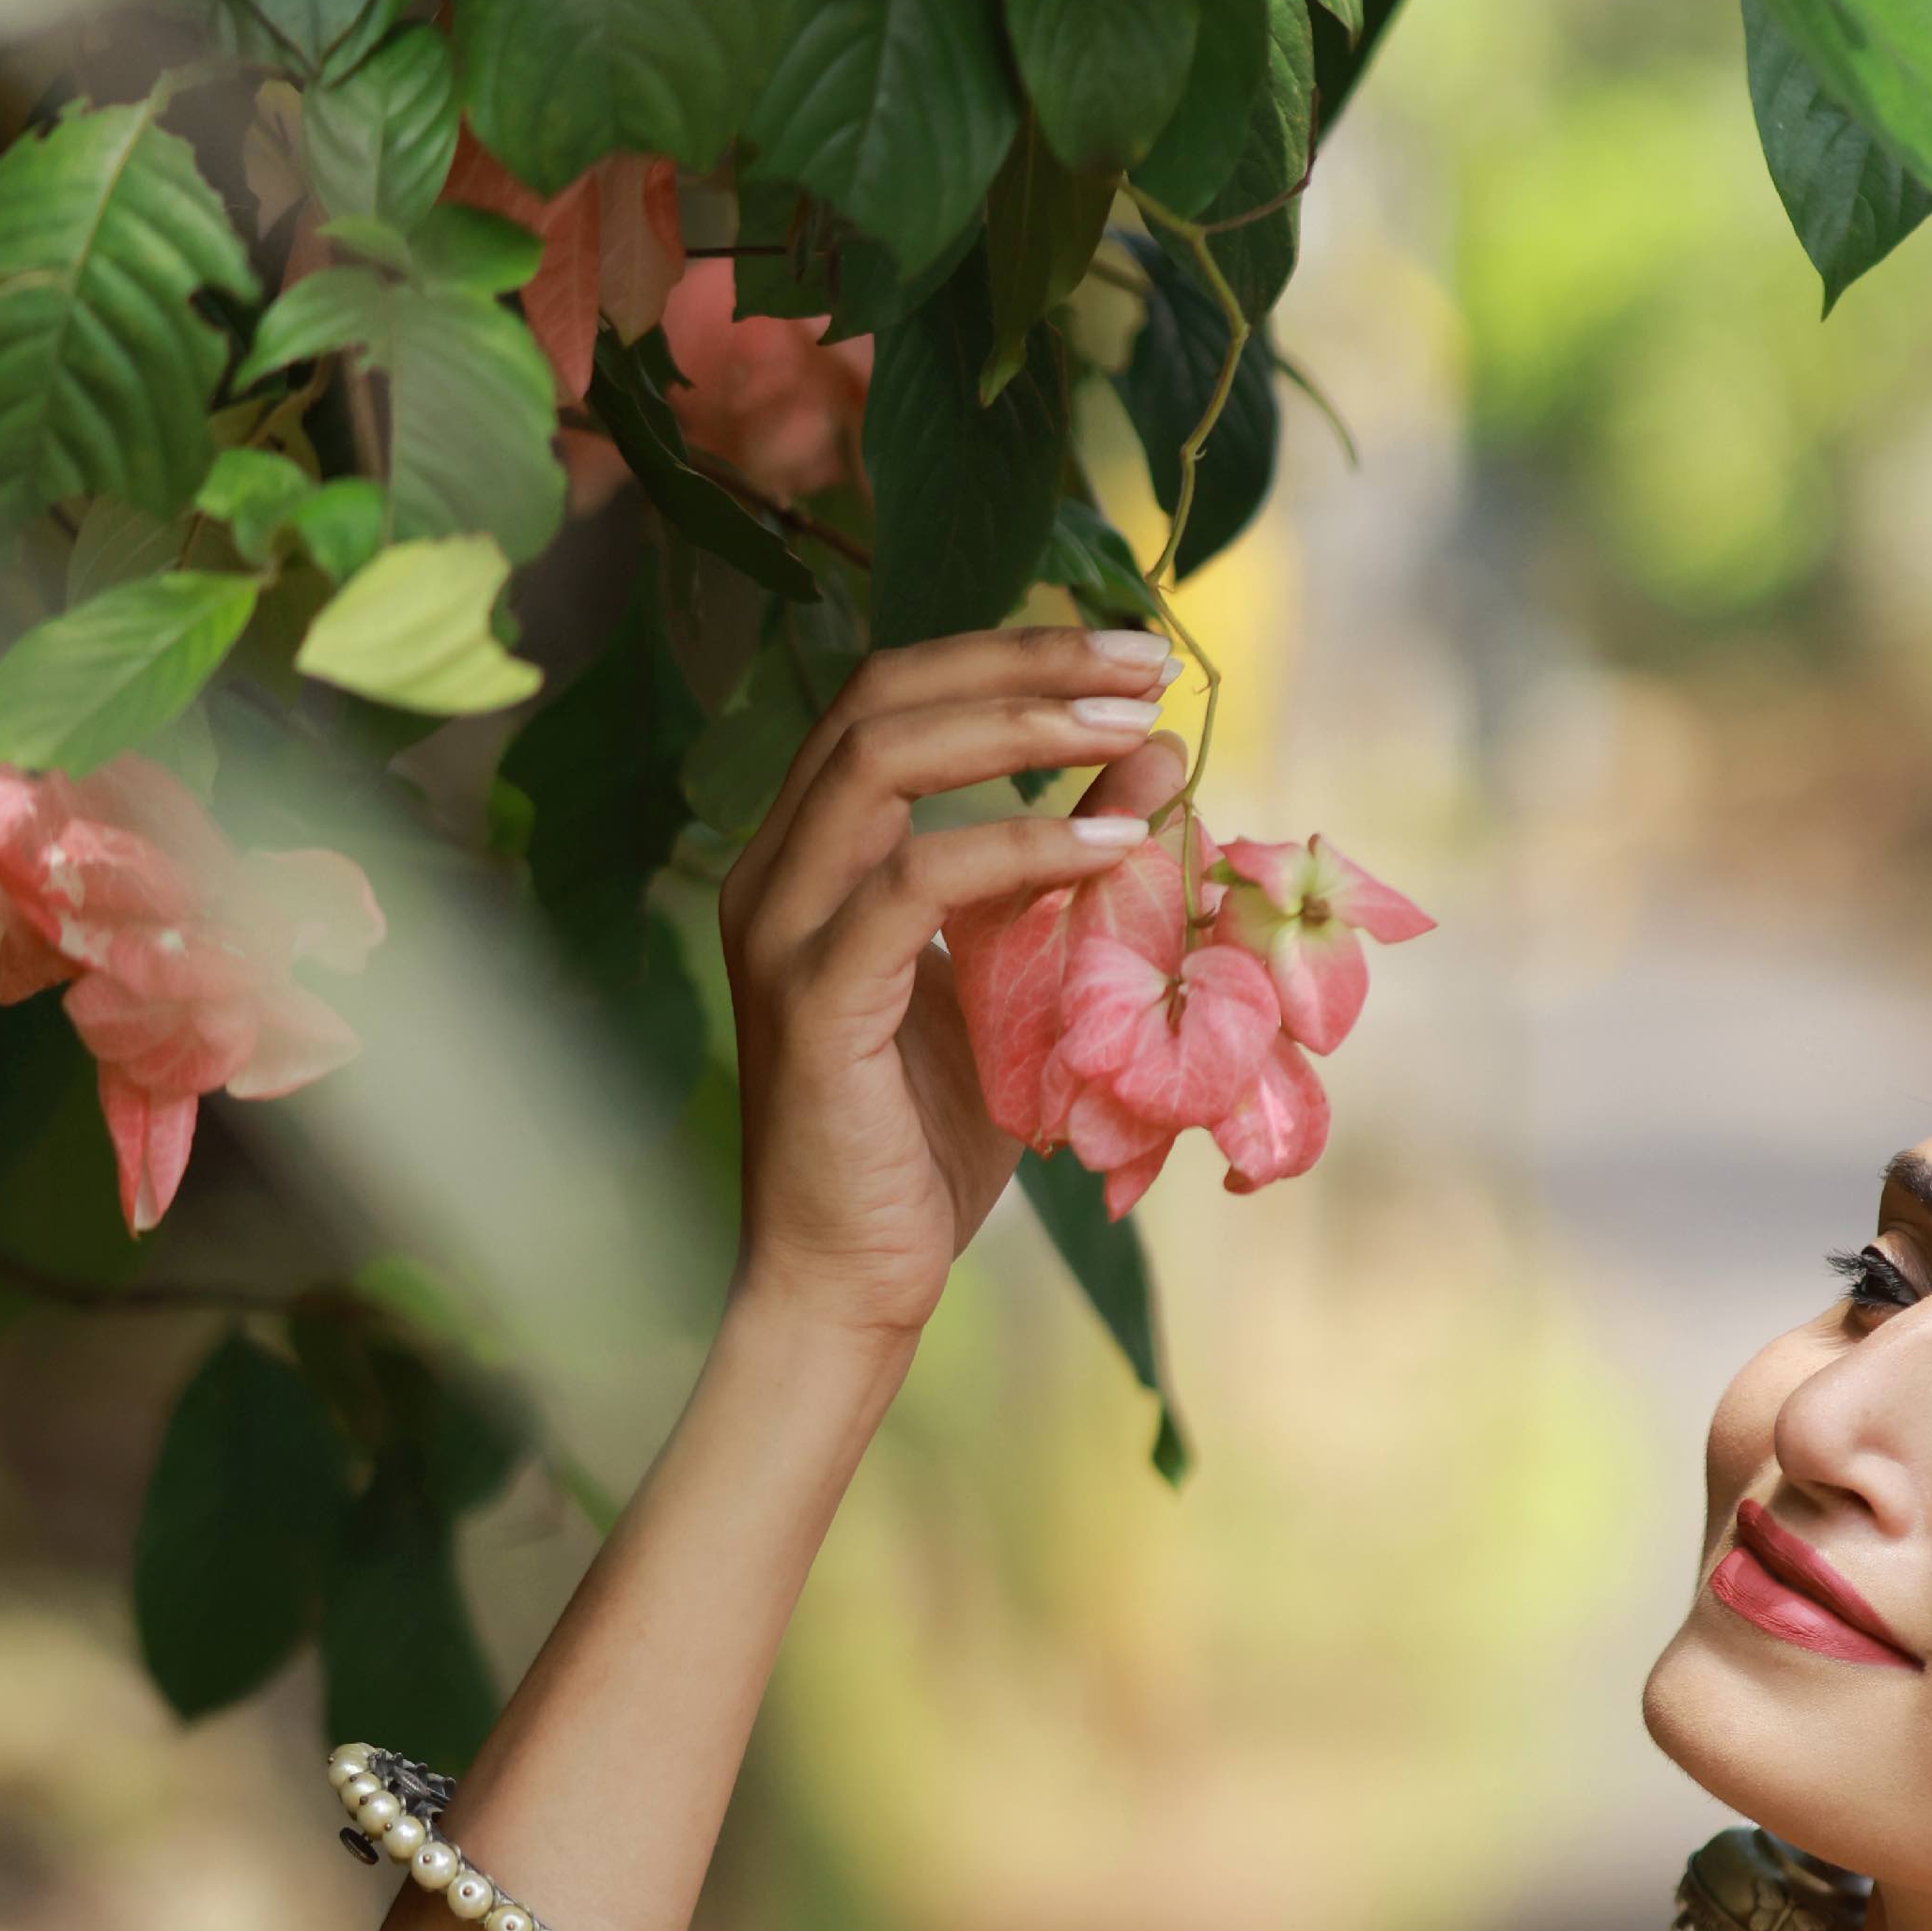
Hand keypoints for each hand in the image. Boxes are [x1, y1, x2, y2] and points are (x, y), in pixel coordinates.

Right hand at [715, 628, 1183, 1355]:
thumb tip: (1156, 752)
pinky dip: (1021, 846)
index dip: (1011, 652)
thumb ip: (1067, 866)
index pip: (894, 696)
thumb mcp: (1023, 974)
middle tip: (1149, 659)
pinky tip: (1112, 845)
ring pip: (882, 760)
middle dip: (1026, 660)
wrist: (855, 1278)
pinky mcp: (813, 1001)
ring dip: (1025, 726)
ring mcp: (780, 931)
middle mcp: (775, 872)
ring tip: (1138, 725)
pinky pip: (915, 883)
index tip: (1135, 653)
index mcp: (810, 854)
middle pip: (882, 696)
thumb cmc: (932, 1137)